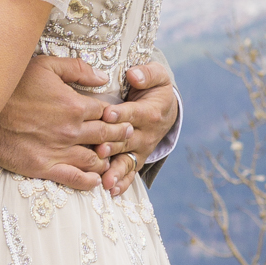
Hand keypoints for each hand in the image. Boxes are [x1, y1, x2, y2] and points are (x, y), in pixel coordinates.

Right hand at [0, 54, 130, 193]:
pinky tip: (95, 180)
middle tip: (126, 137)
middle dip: (118, 137)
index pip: (107, 113)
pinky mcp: (43, 166)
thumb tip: (102, 78)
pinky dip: (89, 181)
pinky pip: (74, 179)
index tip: (120, 118)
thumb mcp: (45, 65)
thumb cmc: (12, 83)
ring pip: (94, 160)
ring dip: (106, 160)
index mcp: (74, 105)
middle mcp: (71, 130)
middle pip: (106, 137)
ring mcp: (58, 150)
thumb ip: (77, 69)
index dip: (116, 116)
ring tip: (111, 158)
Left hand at [101, 61, 178, 196]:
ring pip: (128, 161)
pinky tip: (111, 191)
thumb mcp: (157, 76)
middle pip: (127, 140)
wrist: (165, 108)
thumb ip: (147, 73)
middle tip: (99, 150)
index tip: (107, 114)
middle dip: (113, 146)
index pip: (133, 113)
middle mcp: (146, 134)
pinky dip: (122, 183)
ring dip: (117, 171)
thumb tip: (134, 75)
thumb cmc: (154, 88)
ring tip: (106, 180)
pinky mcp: (137, 159)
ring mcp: (141, 149)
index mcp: (150, 112)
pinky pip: (130, 173)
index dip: (120, 114)